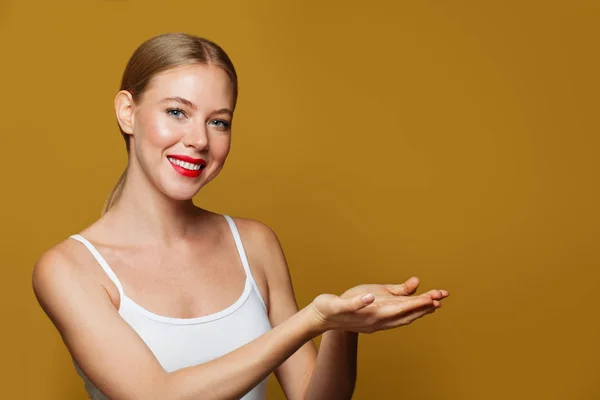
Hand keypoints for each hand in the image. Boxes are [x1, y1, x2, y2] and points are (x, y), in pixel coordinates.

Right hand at [309, 277, 447, 333]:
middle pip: (407, 314)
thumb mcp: (345, 300)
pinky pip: (397, 316)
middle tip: (442, 295)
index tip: (434, 297)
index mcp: (374, 314)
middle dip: (425, 305)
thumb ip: (362, 299)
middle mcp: (378, 321)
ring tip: (434, 302)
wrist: (321, 319)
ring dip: (419, 310)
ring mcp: (377, 323)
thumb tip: (380, 294)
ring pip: (404, 318)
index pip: (402, 308)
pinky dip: (408, 310)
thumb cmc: (331, 306)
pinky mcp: (375, 321)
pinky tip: (412, 303)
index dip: (419, 302)